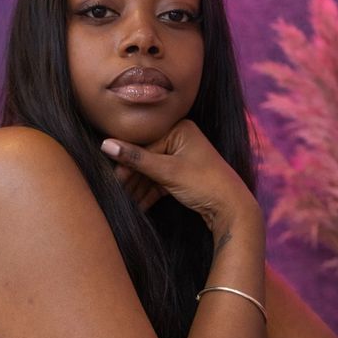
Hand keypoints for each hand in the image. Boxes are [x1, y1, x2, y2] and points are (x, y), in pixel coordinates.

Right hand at [102, 120, 256, 232]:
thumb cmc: (204, 183)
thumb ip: (135, 158)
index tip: (112, 179)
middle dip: (131, 178)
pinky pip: (158, 183)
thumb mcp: (167, 171)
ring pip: (150, 173)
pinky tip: (136, 206)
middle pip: (145, 158)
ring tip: (123, 202)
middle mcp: (180, 140)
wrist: (232, 209)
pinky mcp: (181, 176)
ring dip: (137, 189)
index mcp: (179, 129)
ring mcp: (181, 158)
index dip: (126, 163)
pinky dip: (147, 194)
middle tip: (115, 193)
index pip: (144, 144)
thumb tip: (105, 145)